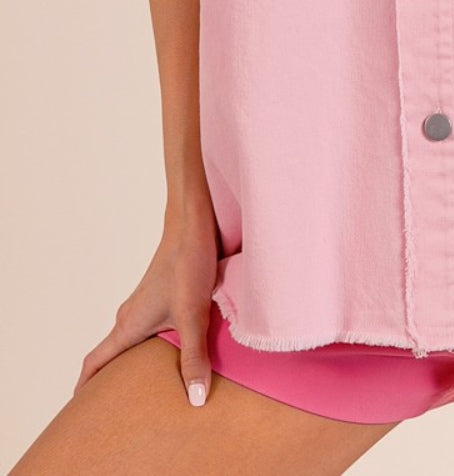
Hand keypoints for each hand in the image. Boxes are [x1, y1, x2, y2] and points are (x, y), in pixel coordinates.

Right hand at [72, 198, 219, 407]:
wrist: (193, 223)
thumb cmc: (187, 264)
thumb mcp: (194, 316)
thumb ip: (194, 358)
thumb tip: (195, 401)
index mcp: (128, 325)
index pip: (95, 361)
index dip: (85, 387)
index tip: (78, 409)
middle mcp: (130, 316)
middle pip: (113, 356)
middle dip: (112, 381)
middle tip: (116, 409)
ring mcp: (145, 305)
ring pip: (134, 341)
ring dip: (137, 361)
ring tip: (150, 387)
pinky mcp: (162, 296)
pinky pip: (150, 327)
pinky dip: (155, 344)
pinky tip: (177, 352)